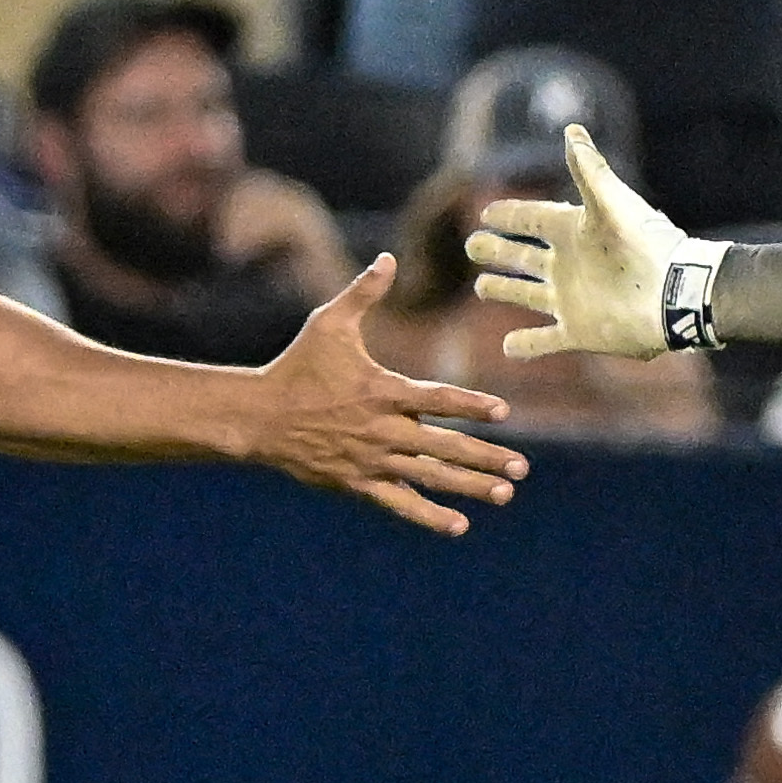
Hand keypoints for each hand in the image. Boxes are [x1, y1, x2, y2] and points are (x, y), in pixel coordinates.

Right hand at [243, 258, 524, 534]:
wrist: (259, 417)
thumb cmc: (297, 366)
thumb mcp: (328, 323)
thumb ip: (364, 292)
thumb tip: (389, 257)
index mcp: (382, 390)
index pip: (437, 399)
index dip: (471, 406)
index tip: (503, 412)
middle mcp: (383, 429)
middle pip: (444, 446)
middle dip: (486, 457)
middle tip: (522, 468)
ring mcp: (372, 460)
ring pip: (430, 476)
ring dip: (470, 486)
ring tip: (504, 493)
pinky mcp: (358, 483)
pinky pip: (400, 502)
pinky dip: (429, 515)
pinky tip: (459, 525)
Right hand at [470, 122, 711, 358]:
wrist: (673, 296)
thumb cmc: (645, 246)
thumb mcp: (612, 203)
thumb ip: (590, 170)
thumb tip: (572, 129)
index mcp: (575, 233)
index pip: (533, 218)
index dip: (510, 214)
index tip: (486, 211)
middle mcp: (570, 266)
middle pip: (524, 256)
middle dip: (498, 251)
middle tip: (472, 245)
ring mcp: (573, 300)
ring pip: (528, 294)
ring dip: (505, 290)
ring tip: (481, 287)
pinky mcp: (580, 333)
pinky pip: (545, 341)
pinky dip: (527, 345)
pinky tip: (507, 347)